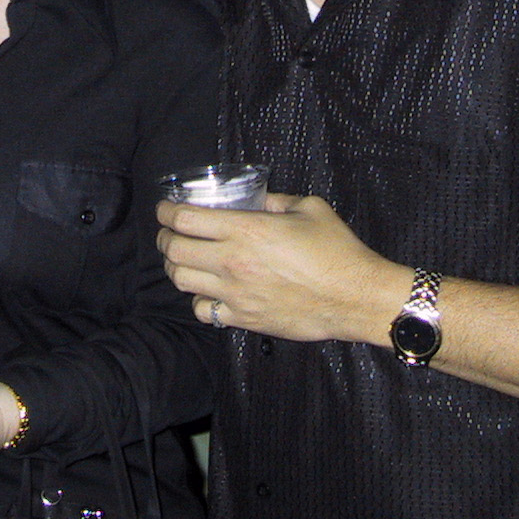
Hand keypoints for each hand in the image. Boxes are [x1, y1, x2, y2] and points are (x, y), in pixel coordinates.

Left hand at [156, 192, 399, 344]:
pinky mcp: (244, 319)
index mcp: (246, 230)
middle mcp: (233, 262)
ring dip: (176, 268)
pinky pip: (204, 311)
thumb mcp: (309, 208)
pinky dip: (199, 300)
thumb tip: (259, 199)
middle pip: (174, 251)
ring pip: (182, 282)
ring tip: (182, 260)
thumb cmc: (337, 250)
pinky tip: (208, 291)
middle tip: (169, 233)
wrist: (355, 297)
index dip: (167, 211)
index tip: (165, 208)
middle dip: (164, 238)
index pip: (185, 220)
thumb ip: (277, 200)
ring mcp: (236, 294)